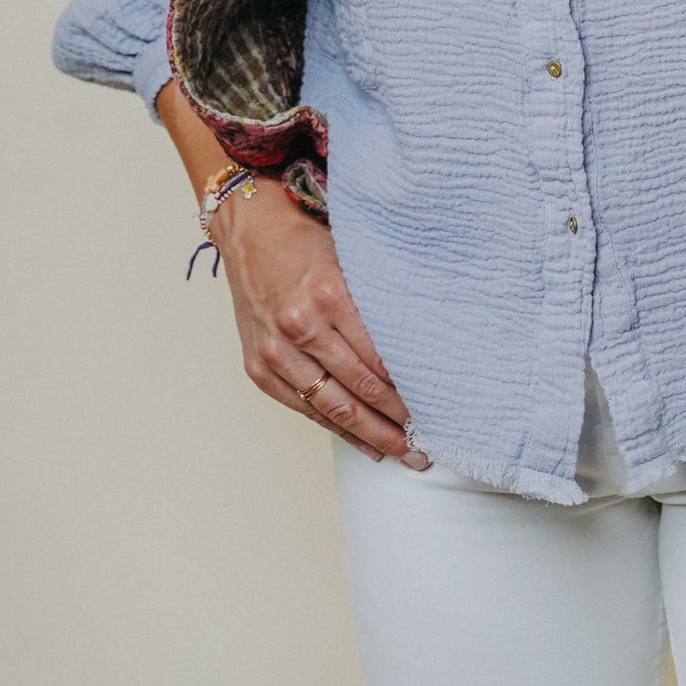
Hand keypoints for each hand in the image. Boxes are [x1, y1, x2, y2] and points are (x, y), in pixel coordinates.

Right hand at [210, 176, 429, 468]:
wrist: (251, 232)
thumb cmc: (306, 243)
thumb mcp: (351, 261)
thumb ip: (376, 305)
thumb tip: (418, 350)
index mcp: (330, 295)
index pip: (379, 358)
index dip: (408, 391)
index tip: (435, 408)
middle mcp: (300, 326)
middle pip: (358, 391)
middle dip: (395, 423)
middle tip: (424, 446)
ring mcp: (275, 351)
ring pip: (331, 408)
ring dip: (370, 436)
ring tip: (401, 453)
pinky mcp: (259, 369)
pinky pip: (304, 409)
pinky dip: (336, 429)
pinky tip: (362, 443)